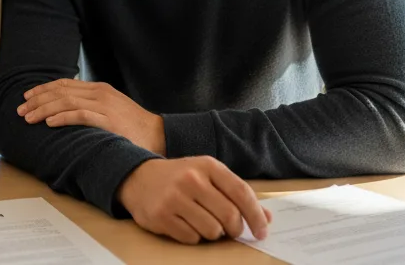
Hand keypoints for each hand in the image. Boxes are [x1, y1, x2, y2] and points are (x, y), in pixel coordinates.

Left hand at [17, 79, 165, 154]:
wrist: (159, 134)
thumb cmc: (133, 126)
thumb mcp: (110, 109)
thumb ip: (92, 106)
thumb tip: (68, 110)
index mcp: (98, 88)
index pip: (64, 84)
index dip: (43, 89)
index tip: (27, 96)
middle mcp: (99, 93)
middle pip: (61, 91)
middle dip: (37, 99)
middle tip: (20, 109)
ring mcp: (104, 105)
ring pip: (66, 102)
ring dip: (44, 109)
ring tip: (28, 118)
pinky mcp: (108, 120)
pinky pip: (80, 115)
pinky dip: (62, 117)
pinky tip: (49, 122)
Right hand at [118, 157, 272, 244]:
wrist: (139, 177)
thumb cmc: (181, 178)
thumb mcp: (208, 176)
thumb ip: (236, 194)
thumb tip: (266, 218)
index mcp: (207, 166)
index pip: (241, 193)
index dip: (256, 216)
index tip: (261, 231)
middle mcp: (191, 179)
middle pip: (230, 216)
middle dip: (235, 229)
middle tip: (231, 230)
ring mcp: (174, 198)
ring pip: (212, 230)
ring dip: (213, 233)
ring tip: (203, 222)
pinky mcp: (161, 216)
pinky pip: (191, 238)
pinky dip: (194, 236)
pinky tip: (186, 224)